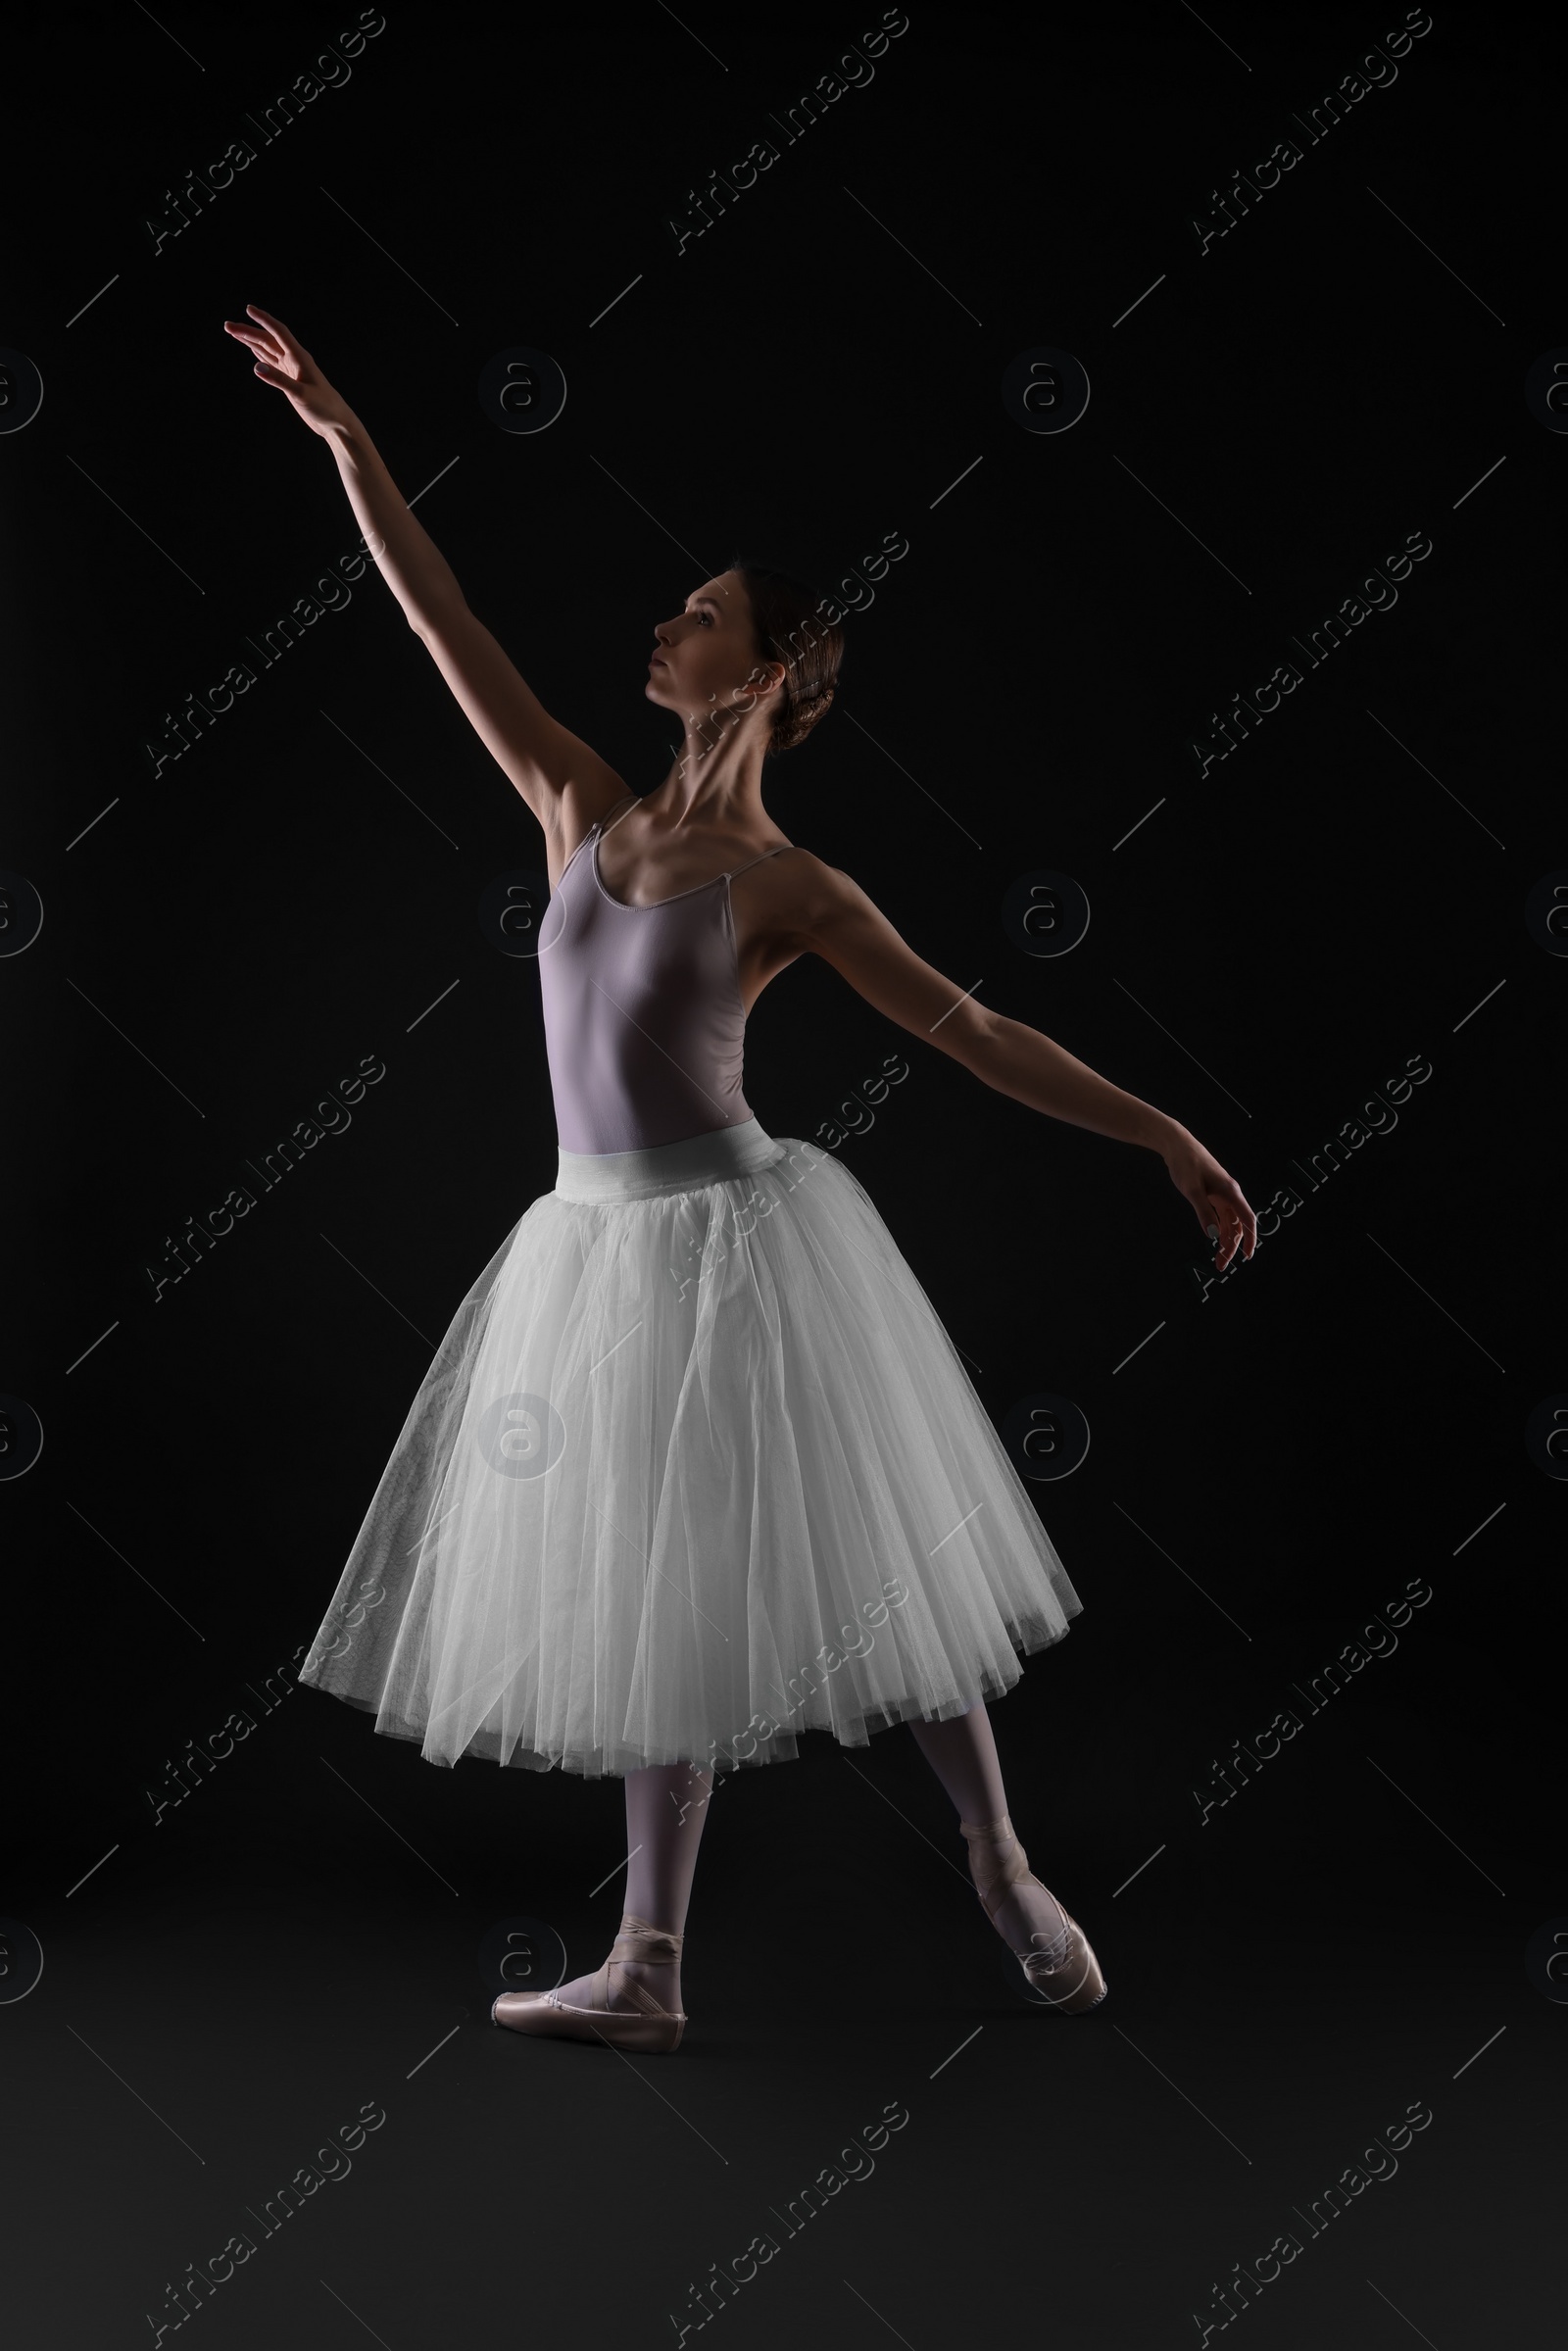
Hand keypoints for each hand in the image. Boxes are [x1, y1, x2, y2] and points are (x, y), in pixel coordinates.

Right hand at [222, 305, 352, 437]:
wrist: (335, 421)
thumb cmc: (323, 407)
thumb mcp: (301, 394)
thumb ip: (279, 380)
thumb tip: (256, 367)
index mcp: (299, 357)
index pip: (278, 332)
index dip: (263, 320)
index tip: (248, 309)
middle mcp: (294, 359)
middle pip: (268, 339)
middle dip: (248, 331)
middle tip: (228, 326)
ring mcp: (291, 369)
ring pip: (267, 349)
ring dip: (250, 341)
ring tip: (233, 332)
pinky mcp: (289, 380)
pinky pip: (271, 362)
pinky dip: (260, 354)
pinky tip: (252, 349)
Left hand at [1160, 1122, 1258, 1269]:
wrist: (1177, 1144)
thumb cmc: (1186, 1164)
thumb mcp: (1192, 1190)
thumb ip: (1203, 1212)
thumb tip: (1212, 1235)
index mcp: (1230, 1192)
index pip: (1247, 1220)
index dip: (1249, 1239)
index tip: (1247, 1257)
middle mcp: (1230, 1193)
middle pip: (1237, 1225)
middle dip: (1232, 1246)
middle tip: (1220, 1265)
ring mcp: (1222, 1193)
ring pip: (1229, 1222)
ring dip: (1224, 1240)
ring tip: (1217, 1258)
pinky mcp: (1213, 1193)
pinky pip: (1221, 1215)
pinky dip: (1219, 1229)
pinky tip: (1214, 1239)